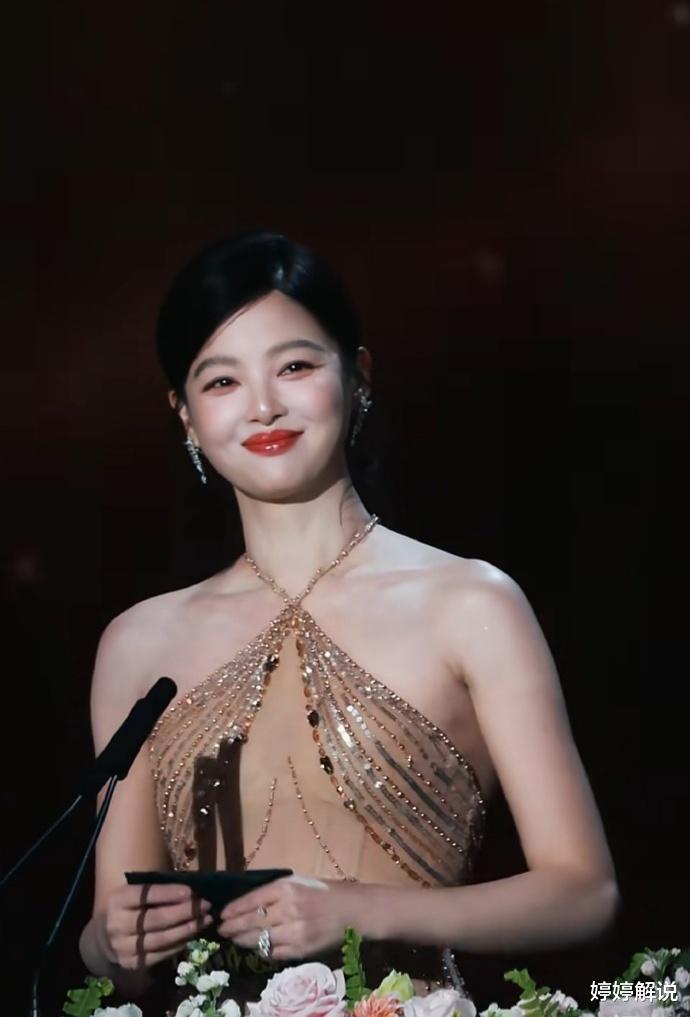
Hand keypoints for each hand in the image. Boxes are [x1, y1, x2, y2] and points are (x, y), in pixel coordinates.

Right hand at [101, 882, 213, 970]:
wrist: (103, 938)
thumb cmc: (128, 908)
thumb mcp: (133, 893)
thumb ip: (156, 889)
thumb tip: (190, 887)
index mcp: (118, 900)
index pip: (145, 895)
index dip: (169, 893)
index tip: (191, 891)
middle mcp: (117, 924)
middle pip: (157, 918)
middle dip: (185, 911)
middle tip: (206, 905)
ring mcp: (124, 947)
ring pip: (161, 938)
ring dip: (187, 929)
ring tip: (205, 919)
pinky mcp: (132, 963)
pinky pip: (161, 954)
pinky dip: (179, 944)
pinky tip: (192, 934)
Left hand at [218, 875, 371, 961]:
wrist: (354, 911)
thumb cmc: (326, 892)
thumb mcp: (300, 882)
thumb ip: (276, 891)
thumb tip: (250, 901)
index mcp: (287, 887)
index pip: (252, 899)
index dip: (234, 908)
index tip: (222, 914)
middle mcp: (288, 908)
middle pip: (252, 921)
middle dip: (233, 927)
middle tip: (221, 930)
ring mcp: (294, 931)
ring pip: (260, 939)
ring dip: (243, 941)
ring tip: (234, 940)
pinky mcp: (301, 950)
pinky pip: (274, 953)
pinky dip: (263, 951)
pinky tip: (256, 949)